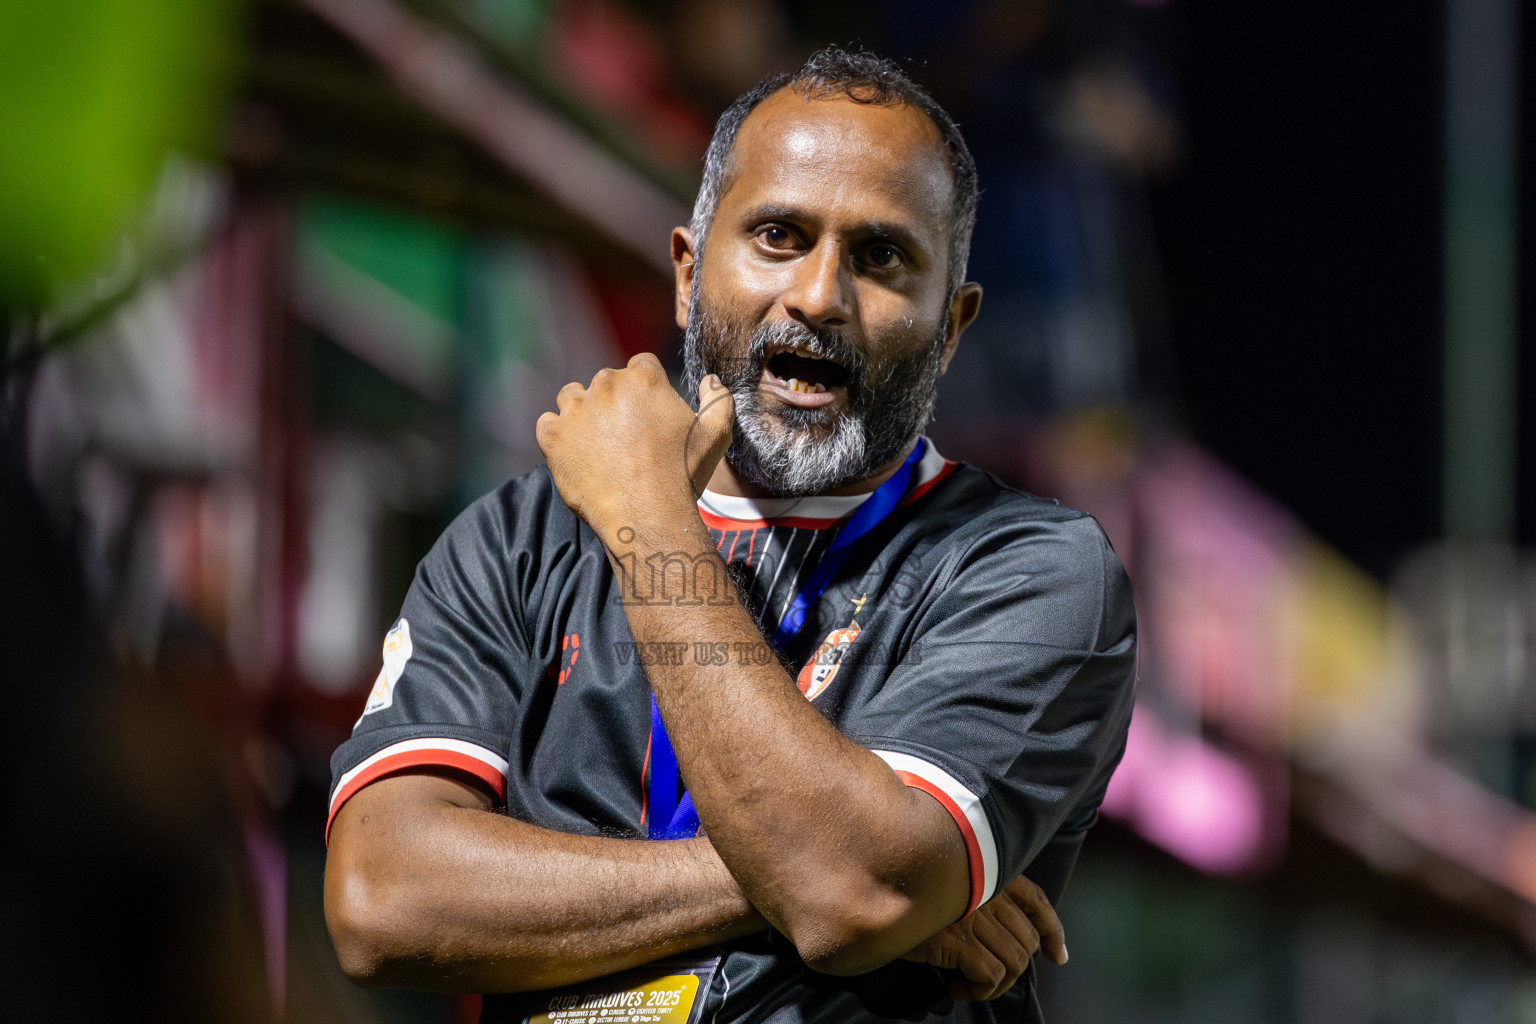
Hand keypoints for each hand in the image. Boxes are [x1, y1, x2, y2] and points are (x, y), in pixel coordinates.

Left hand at [536, 354, 733, 538]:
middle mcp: (606, 384)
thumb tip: (711, 379)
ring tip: (597, 444)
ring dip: (581, 413)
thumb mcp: (715, 436)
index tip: (646, 415)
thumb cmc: (683, 475)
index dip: (644, 390)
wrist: (648, 515)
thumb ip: (718, 400)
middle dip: (613, 402)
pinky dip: (558, 436)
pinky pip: (548, 423)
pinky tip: (576, 455)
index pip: (640, 366)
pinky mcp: (553, 435)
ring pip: (572, 397)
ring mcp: (576, 409)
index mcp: (644, 378)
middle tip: (624, 437)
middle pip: (605, 381)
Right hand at [900, 874, 1066, 1001]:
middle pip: (1026, 940)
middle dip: (1014, 969)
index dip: (1051, 931)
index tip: (1056, 955)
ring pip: (1014, 963)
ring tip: (967, 985)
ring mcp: (972, 914)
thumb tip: (1010, 939)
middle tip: (985, 978)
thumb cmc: (906, 895)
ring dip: (994, 986)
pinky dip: (978, 991)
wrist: (870, 897)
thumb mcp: (947, 889)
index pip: (1035, 899)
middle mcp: (985, 889)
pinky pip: (990, 976)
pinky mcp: (957, 937)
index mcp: (987, 872)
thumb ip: (977, 898)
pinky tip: (955, 987)